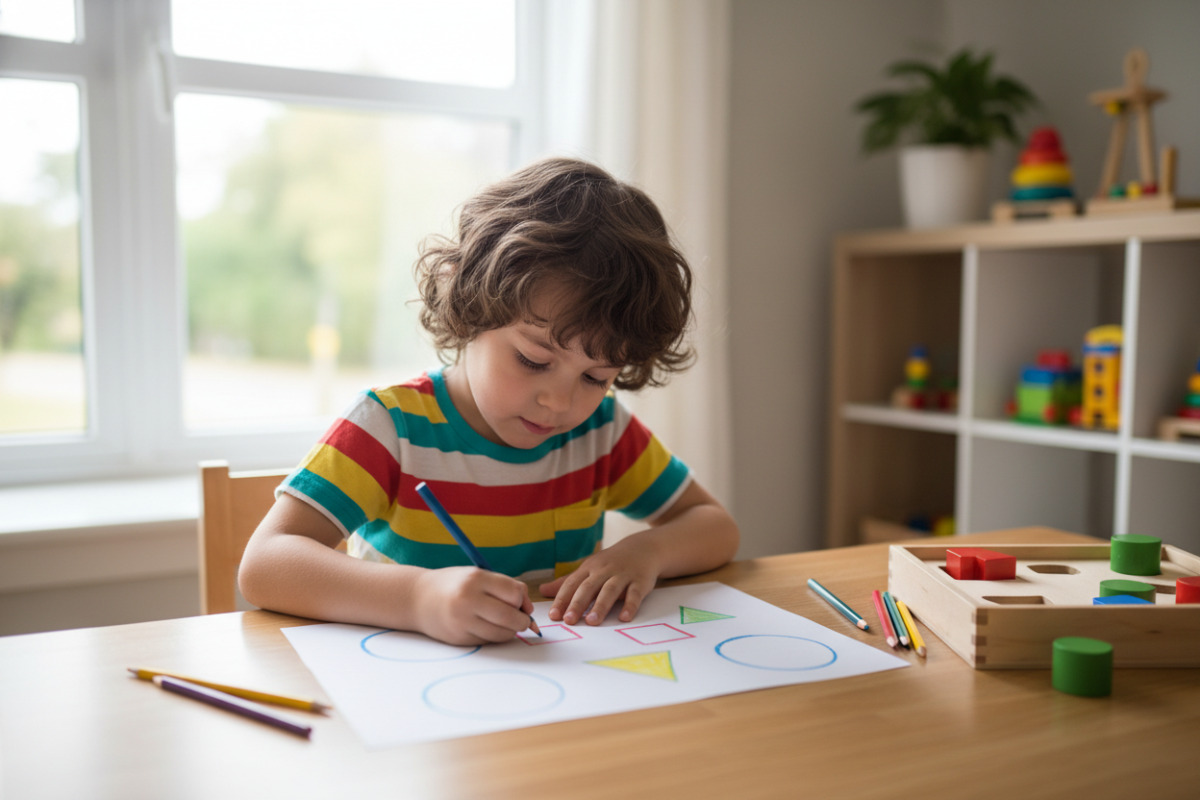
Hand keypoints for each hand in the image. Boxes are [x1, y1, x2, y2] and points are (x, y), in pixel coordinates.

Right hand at [413, 567, 535, 645]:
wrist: (417, 599)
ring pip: (502, 633)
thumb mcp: (477, 575)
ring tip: (504, 623)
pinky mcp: (459, 638)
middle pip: (510, 616)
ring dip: (510, 631)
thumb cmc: (454, 585)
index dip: (523, 600)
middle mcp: (467, 599)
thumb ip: (504, 587)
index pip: (514, 592)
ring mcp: (462, 621)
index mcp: (475, 579)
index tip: (522, 603)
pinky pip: (488, 641)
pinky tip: (487, 627)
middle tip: (523, 620)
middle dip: (523, 621)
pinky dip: (494, 637)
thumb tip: (528, 609)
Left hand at [539, 537, 660, 625]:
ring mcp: (622, 575)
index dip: (562, 599)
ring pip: (610, 590)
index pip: (572, 584)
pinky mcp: (640, 581)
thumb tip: (542, 591)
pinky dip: (630, 606)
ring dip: (601, 606)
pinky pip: (635, 594)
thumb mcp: (589, 568)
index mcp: (589, 568)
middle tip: (569, 621)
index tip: (554, 616)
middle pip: (588, 587)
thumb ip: (567, 582)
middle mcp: (604, 571)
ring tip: (592, 621)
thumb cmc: (611, 562)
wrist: (643, 548)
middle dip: (578, 604)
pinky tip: (624, 618)